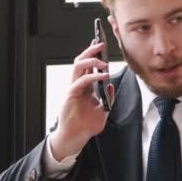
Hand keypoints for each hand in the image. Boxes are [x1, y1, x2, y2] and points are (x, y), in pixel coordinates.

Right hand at [50, 40, 114, 160]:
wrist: (76, 137)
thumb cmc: (86, 125)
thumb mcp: (103, 110)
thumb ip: (108, 98)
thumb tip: (111, 85)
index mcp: (85, 86)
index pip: (88, 65)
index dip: (93, 53)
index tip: (100, 43)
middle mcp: (78, 84)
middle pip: (82, 60)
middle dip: (91, 50)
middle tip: (101, 43)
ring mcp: (73, 88)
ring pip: (78, 65)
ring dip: (91, 59)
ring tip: (104, 60)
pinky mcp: (71, 94)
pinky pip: (81, 80)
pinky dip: (93, 76)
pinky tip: (104, 75)